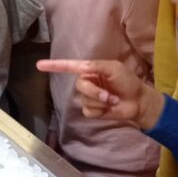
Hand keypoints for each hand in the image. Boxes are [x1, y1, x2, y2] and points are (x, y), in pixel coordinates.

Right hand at [36, 59, 164, 128]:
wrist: (138, 101)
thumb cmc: (128, 81)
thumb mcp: (114, 68)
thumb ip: (96, 66)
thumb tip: (80, 67)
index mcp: (90, 70)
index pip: (68, 67)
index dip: (54, 66)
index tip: (39, 65)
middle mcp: (87, 83)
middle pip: (79, 86)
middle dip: (94, 91)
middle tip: (109, 95)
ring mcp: (89, 97)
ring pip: (84, 99)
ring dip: (100, 101)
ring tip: (112, 100)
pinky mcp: (92, 111)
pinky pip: (88, 110)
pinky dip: (100, 110)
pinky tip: (108, 109)